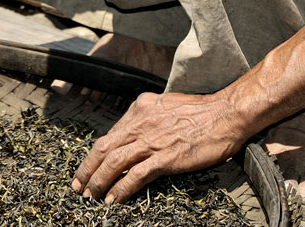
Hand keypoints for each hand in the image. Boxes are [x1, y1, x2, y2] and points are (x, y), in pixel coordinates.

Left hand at [72, 91, 245, 203]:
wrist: (227, 113)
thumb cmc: (202, 110)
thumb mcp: (166, 104)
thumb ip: (148, 117)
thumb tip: (136, 133)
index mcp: (140, 108)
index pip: (110, 134)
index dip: (95, 153)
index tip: (87, 166)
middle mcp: (140, 122)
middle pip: (104, 148)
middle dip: (87, 168)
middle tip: (78, 185)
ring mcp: (152, 140)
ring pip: (114, 162)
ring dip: (98, 181)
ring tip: (90, 195)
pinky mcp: (166, 158)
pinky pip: (136, 175)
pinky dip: (121, 189)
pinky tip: (113, 199)